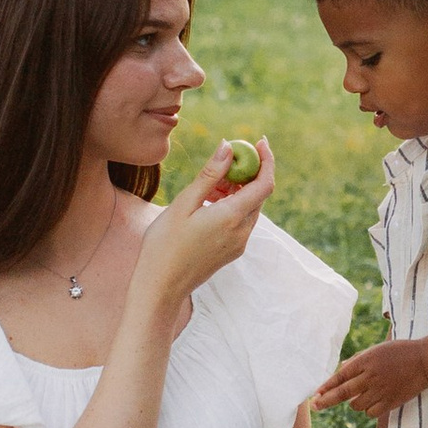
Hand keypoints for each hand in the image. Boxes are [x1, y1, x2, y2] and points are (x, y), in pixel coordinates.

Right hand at [137, 139, 274, 305]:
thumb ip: (209, 175)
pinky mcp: (232, 251)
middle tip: (227, 159)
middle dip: (248, 172)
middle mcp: (242, 232)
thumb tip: (228, 148)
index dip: (267, 160)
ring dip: (237, 189)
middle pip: (258, 194)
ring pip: (248, 208)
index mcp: (232, 217)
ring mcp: (238, 244)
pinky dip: (231, 205)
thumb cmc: (165, 244)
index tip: (260, 141)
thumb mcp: (184, 204)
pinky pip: (240, 221)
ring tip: (209, 183)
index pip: (264, 183)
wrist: (161, 286)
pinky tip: (208, 201)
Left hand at [315, 335, 427, 413]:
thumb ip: (357, 360)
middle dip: (326, 401)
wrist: (425, 361)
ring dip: (354, 402)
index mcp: (366, 361)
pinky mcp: (390, 402)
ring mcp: (381, 390)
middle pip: (343, 393)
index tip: (315, 394)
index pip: (340, 376)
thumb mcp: (376, 350)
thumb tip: (340, 370)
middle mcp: (371, 376)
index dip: (326, 386)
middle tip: (315, 406)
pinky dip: (368, 409)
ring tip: (362, 394)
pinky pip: (370, 412)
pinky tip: (373, 401)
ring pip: (356, 405)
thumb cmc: (399, 353)